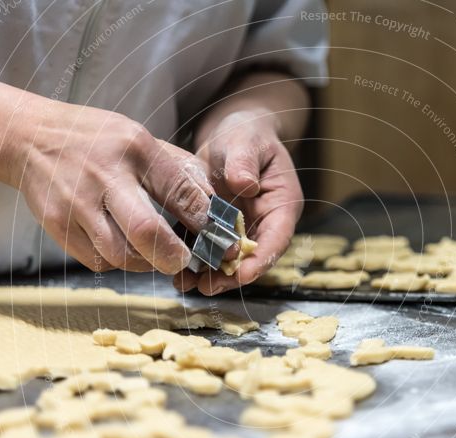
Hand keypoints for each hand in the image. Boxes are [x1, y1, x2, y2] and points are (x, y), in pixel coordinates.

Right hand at [7, 101, 216, 273]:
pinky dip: (119, 262)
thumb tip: (212, 204)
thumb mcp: (139, 139)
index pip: (178, 190)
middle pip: (147, 231)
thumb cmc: (96, 140)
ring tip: (156, 255)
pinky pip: (98, 261)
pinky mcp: (58, 226)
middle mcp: (105, 175)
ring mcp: (77, 203)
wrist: (28, 138)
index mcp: (134, 148)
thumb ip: (177, 170)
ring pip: (122, 255)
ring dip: (147, 263)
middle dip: (174, 255)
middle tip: (184, 260)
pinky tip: (126, 250)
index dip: (202, 220)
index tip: (214, 236)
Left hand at [174, 111, 303, 294]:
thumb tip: (245, 185)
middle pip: (252, 259)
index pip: (276, 241)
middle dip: (229, 276)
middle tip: (204, 287)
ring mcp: (243, 230)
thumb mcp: (246, 142)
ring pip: (228, 260)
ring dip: (208, 275)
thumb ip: (245, 162)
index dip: (259, 262)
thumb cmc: (246, 133)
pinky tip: (174, 270)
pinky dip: (194, 261)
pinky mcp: (221, 230)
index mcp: (282, 206)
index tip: (240, 276)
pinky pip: (208, 249)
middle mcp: (265, 224)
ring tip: (183, 284)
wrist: (233, 133)